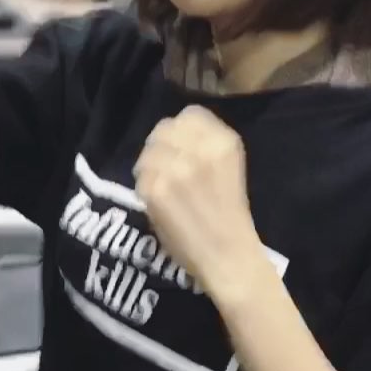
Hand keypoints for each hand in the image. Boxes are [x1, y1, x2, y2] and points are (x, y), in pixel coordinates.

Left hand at [134, 106, 269, 305]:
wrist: (228, 255)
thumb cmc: (230, 213)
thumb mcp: (229, 166)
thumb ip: (207, 144)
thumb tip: (176, 132)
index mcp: (224, 142)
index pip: (190, 114)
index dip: (183, 129)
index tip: (183, 145)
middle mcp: (200, 149)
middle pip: (165, 128)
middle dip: (163, 144)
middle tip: (167, 165)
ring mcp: (175, 168)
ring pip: (148, 149)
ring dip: (152, 163)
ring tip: (162, 182)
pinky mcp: (155, 189)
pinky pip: (140, 173)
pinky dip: (144, 183)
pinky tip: (157, 198)